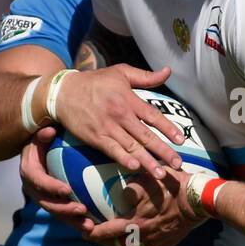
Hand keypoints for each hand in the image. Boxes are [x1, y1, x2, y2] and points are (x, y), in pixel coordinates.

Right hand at [20, 127, 93, 233]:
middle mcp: (34, 188)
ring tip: (90, 226)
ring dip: (72, 221)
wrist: (42, 150)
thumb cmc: (46, 139)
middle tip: (82, 210)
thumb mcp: (42, 133)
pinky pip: (65, 215)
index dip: (50, 187)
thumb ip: (44, 133)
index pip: (38, 181)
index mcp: (29, 171)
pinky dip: (78, 221)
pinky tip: (95, 225)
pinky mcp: (54, 203)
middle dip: (63, 209)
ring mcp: (44, 198)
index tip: (67, 190)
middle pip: (46, 203)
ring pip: (57, 213)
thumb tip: (49, 132)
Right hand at [55, 65, 184, 179]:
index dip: (168, 128)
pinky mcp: (95, 137)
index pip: (152, 115)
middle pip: (145, 135)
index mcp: (128, 99)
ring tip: (161, 174)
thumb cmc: (95, 82)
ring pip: (131, 147)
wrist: (63, 93)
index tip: (181, 140)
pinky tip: (134, 167)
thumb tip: (168, 70)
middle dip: (163, 151)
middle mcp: (120, 114)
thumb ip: (145, 76)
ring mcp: (107, 127)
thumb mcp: (121, 73)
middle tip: (178, 164)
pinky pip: (111, 150)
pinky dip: (122, 159)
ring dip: (147, 161)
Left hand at [84, 168, 204, 245]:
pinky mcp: (169, 243)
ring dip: (124, 245)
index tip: (84, 232)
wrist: (199, 201)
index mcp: (134, 222)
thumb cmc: (173, 188)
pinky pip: (152, 245)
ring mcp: (157, 242)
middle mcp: (143, 237)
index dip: (93, 233)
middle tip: (97, 237)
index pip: (107, 232)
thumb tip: (123, 196)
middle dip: (105, 242)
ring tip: (119, 240)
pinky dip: (145, 241)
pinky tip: (145, 235)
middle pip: (118, 245)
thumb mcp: (148, 181)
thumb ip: (131, 190)